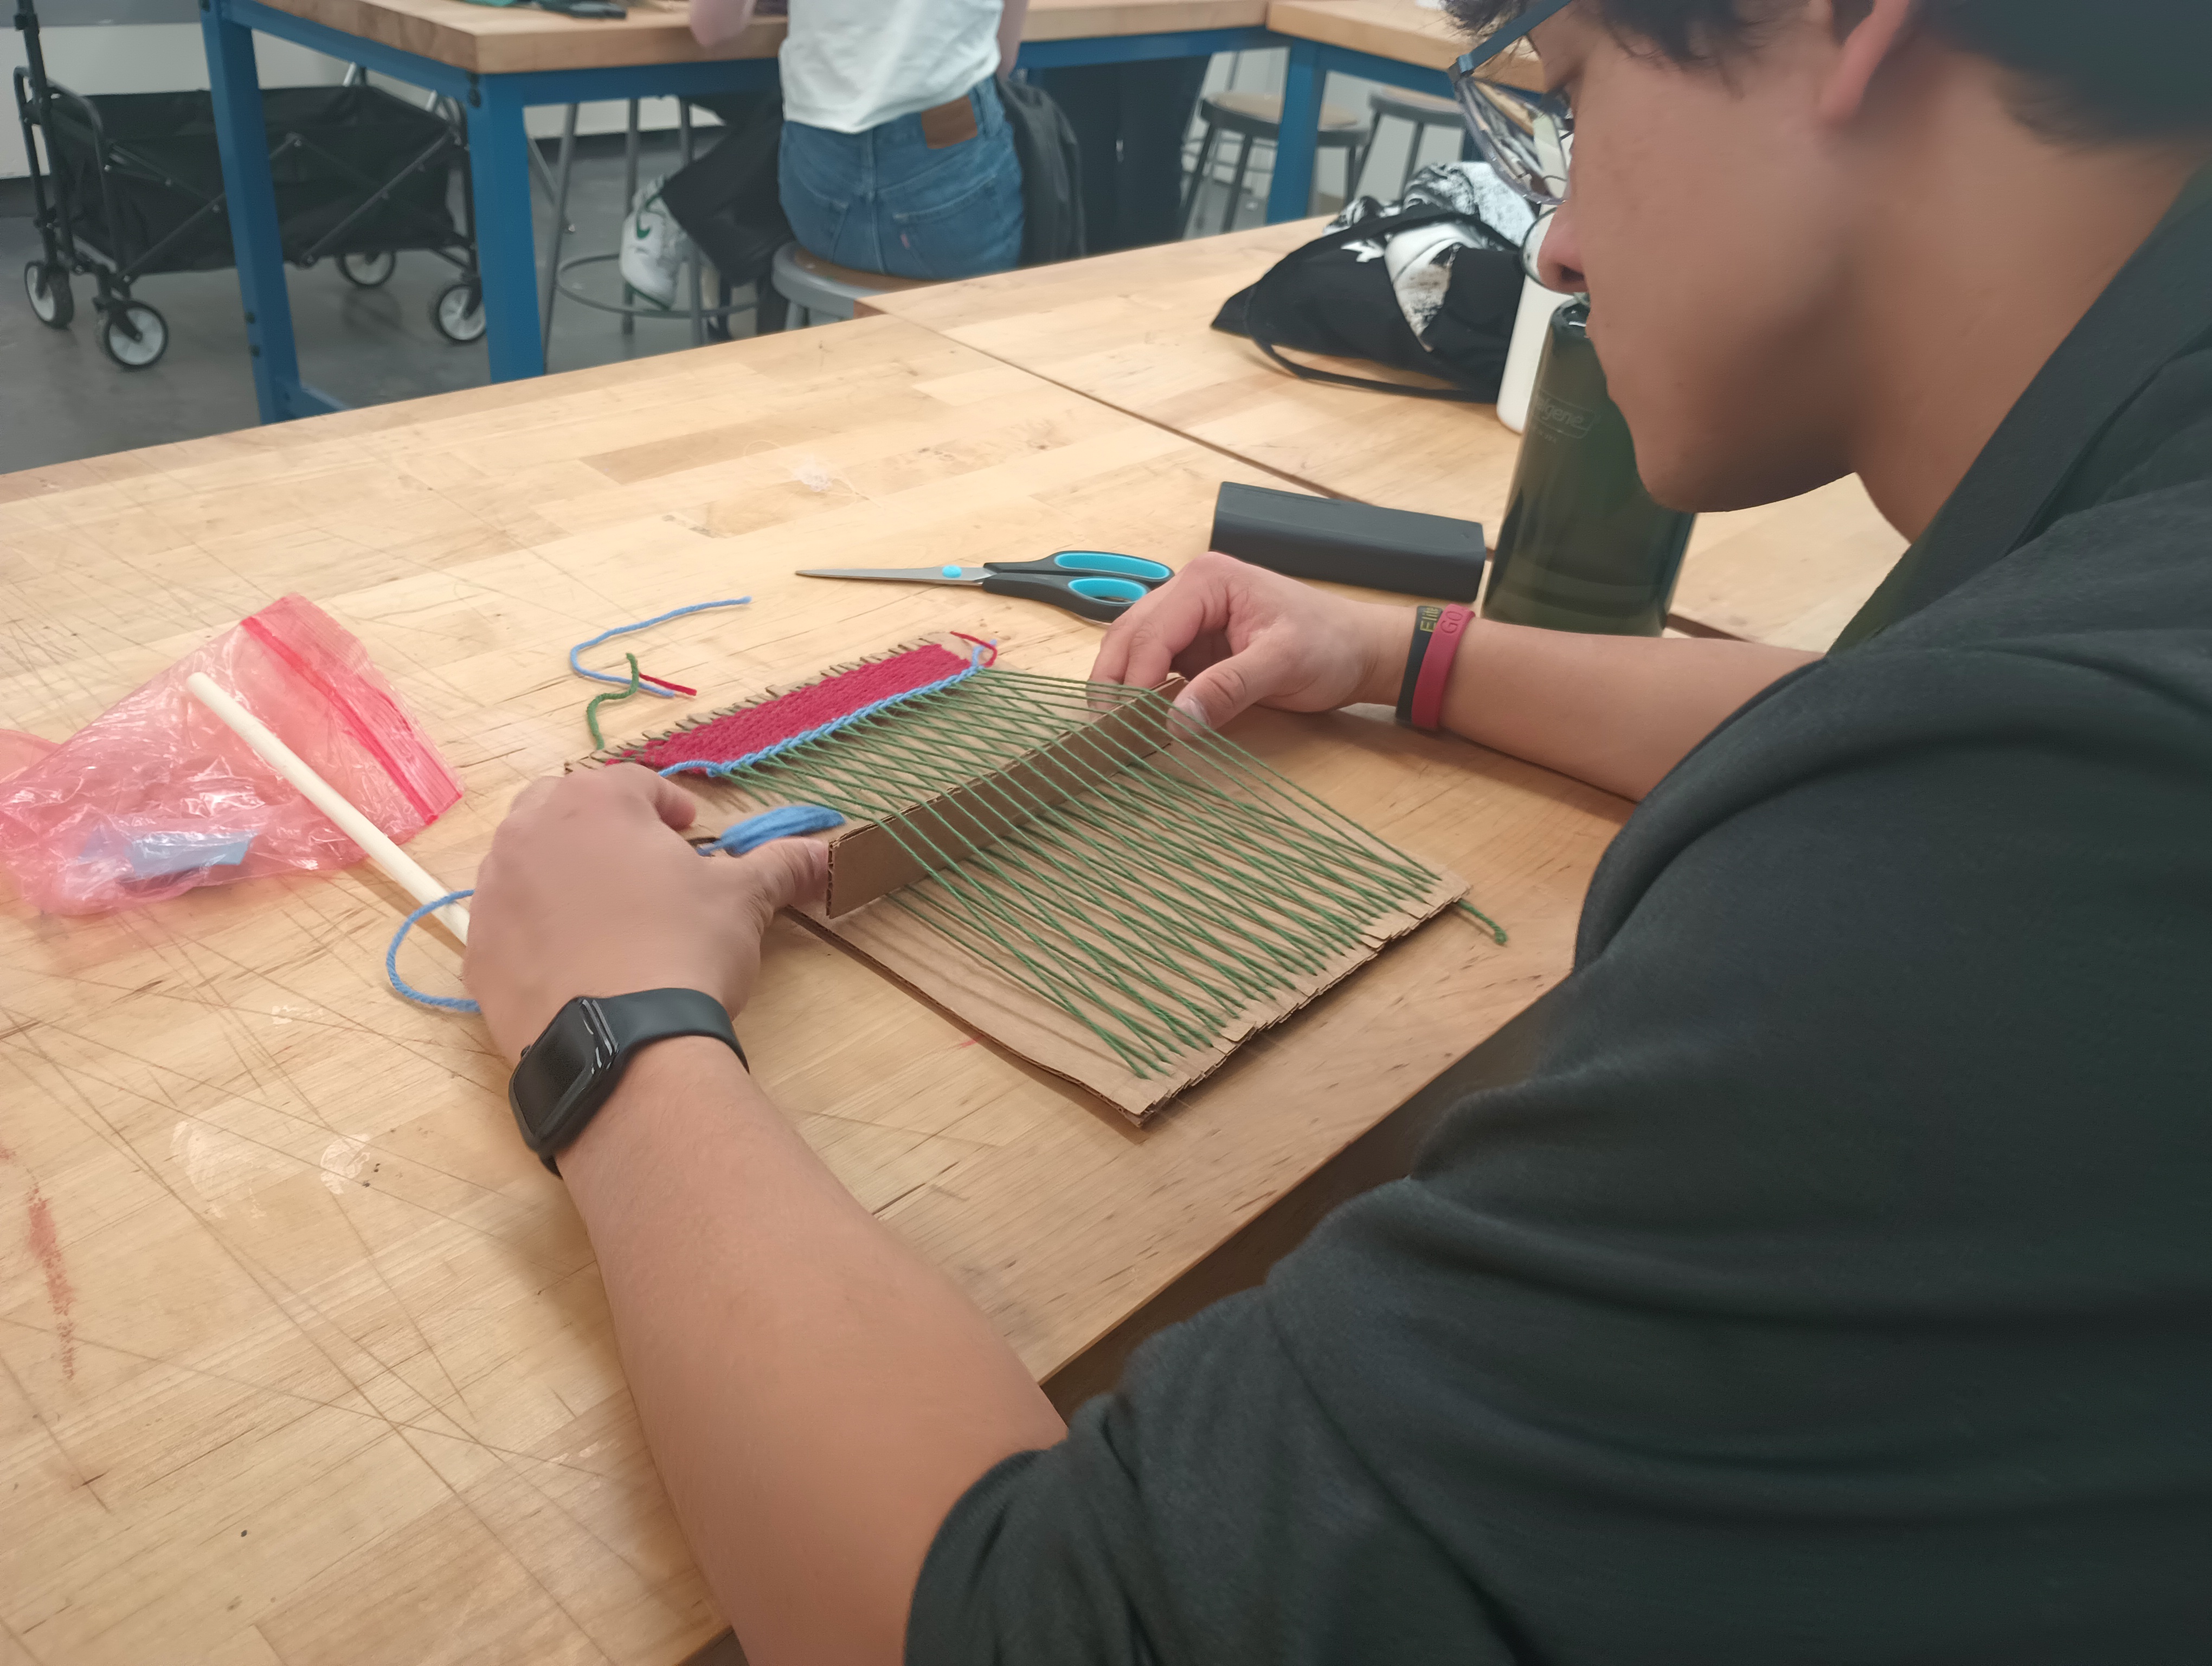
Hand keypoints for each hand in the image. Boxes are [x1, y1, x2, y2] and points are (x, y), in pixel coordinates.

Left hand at [464, 765, 826, 1063]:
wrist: (620, 1045)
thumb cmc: (684, 949)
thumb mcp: (742, 901)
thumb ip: (781, 865)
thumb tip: (827, 854)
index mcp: (594, 802)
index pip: (635, 783)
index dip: (669, 806)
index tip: (691, 834)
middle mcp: (529, 833)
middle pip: (565, 808)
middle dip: (604, 827)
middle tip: (643, 865)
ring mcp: (493, 893)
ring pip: (526, 861)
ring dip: (563, 873)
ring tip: (607, 915)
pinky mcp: (477, 952)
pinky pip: (506, 923)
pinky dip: (535, 930)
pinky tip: (574, 962)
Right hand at [1091, 551, 1414, 727]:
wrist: (1359, 649)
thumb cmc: (1330, 644)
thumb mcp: (1283, 664)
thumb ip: (1229, 689)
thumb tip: (1176, 722)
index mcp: (1207, 581)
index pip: (1152, 632)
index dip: (1134, 680)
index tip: (1125, 724)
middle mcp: (1190, 591)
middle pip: (1130, 637)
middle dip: (1113, 684)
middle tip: (1102, 733)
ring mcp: (1189, 618)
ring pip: (1133, 651)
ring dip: (1120, 689)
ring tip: (1112, 730)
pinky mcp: (1194, 645)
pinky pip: (1155, 667)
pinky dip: (1141, 693)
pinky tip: (1137, 721)